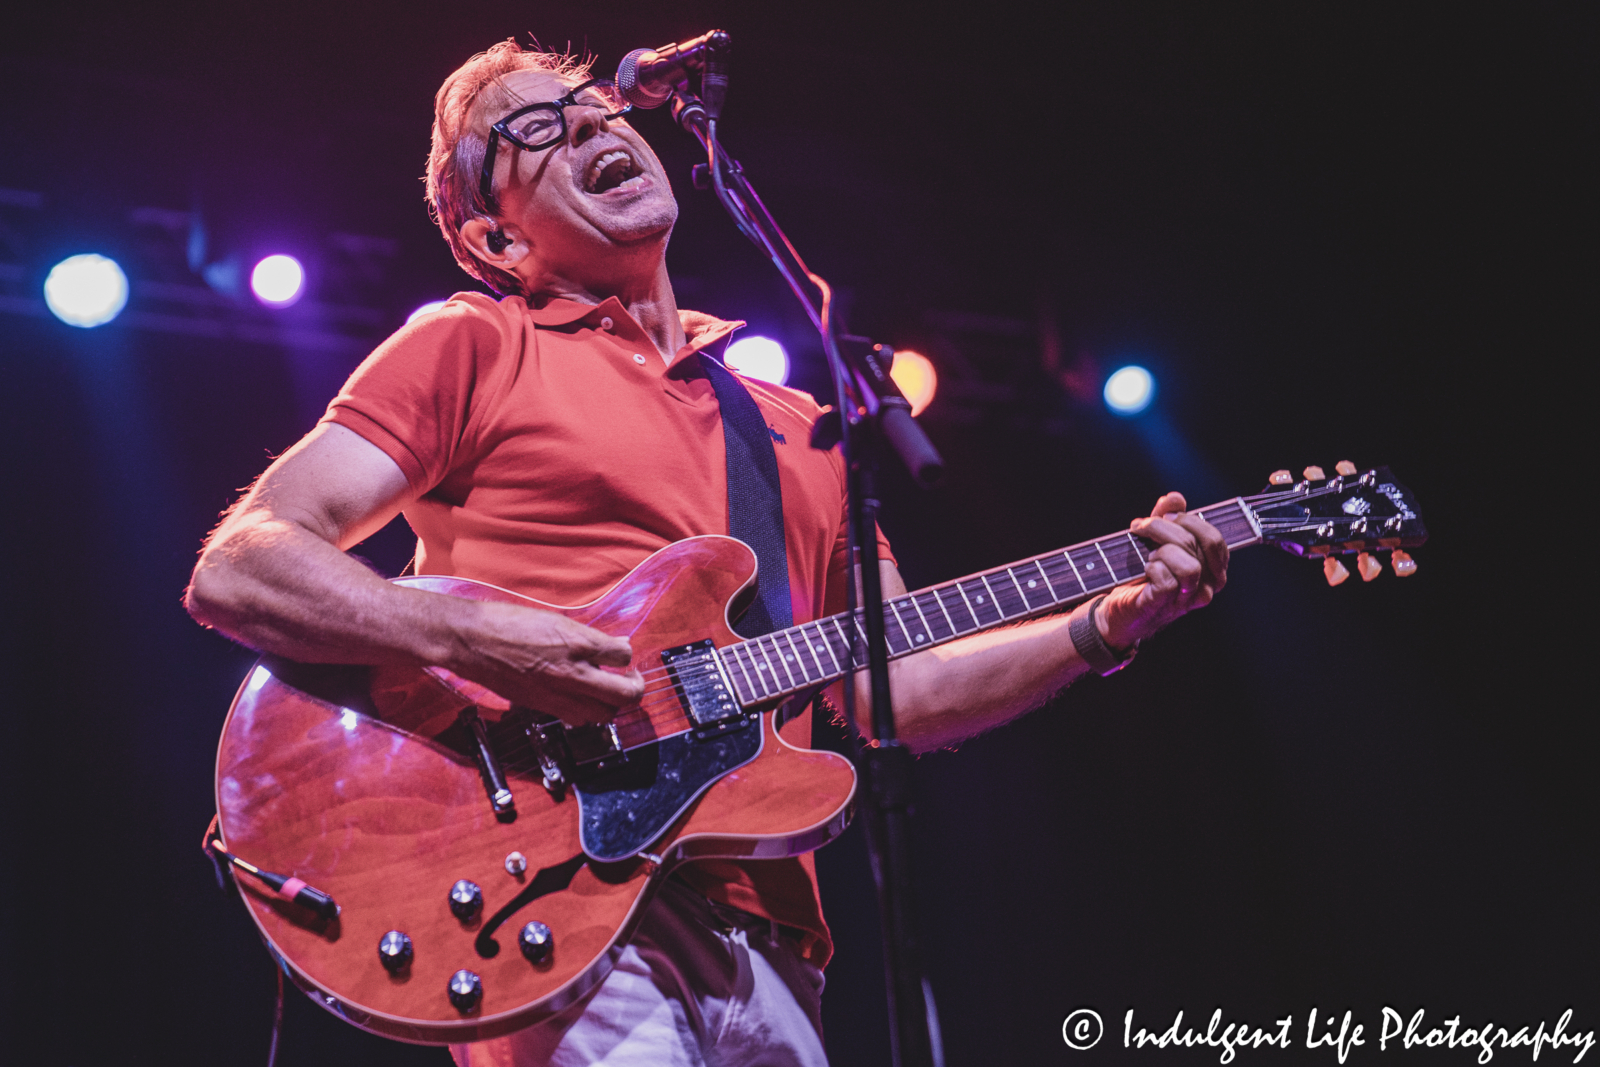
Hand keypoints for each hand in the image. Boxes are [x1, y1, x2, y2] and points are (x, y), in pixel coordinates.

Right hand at [452, 600, 643, 726]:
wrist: (472, 641)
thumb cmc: (507, 623)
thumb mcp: (554, 620)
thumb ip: (587, 636)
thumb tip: (614, 644)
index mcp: (578, 642)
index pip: (624, 654)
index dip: (627, 654)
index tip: (623, 654)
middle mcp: (573, 672)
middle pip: (625, 695)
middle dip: (634, 687)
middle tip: (630, 678)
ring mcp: (559, 694)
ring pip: (605, 714)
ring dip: (611, 704)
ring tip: (606, 690)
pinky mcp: (543, 707)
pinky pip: (578, 719)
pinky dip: (587, 712)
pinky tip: (581, 698)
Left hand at [1097, 491, 1228, 649]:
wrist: (1116, 609)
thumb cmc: (1140, 574)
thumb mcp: (1154, 540)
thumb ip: (1166, 517)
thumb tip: (1175, 498)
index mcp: (1209, 569)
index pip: (1215, 539)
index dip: (1190, 521)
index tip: (1164, 516)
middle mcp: (1204, 587)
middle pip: (1198, 546)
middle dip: (1167, 528)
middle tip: (1143, 527)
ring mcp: (1185, 600)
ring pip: (1190, 567)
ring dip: (1163, 551)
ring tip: (1147, 554)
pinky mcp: (1163, 606)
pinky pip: (1168, 582)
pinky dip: (1154, 569)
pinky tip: (1145, 568)